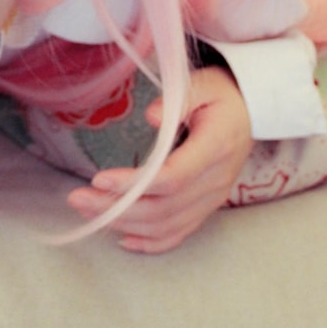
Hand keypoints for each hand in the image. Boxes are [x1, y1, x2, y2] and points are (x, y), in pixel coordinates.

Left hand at [67, 67, 254, 253]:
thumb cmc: (220, 96)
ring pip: (166, 225)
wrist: (250, 113)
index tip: (98, 178)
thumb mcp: (204, 85)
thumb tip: (152, 116)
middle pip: (163, 208)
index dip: (134, 184)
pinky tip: (122, 238)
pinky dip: (149, 242)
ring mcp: (212, 199)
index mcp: (216, 149)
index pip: (173, 178)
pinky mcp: (206, 208)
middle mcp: (216, 181)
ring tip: (88, 211)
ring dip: (123, 223)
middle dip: (115, 208)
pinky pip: (178, 234)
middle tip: (76, 198)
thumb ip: (179, 99)